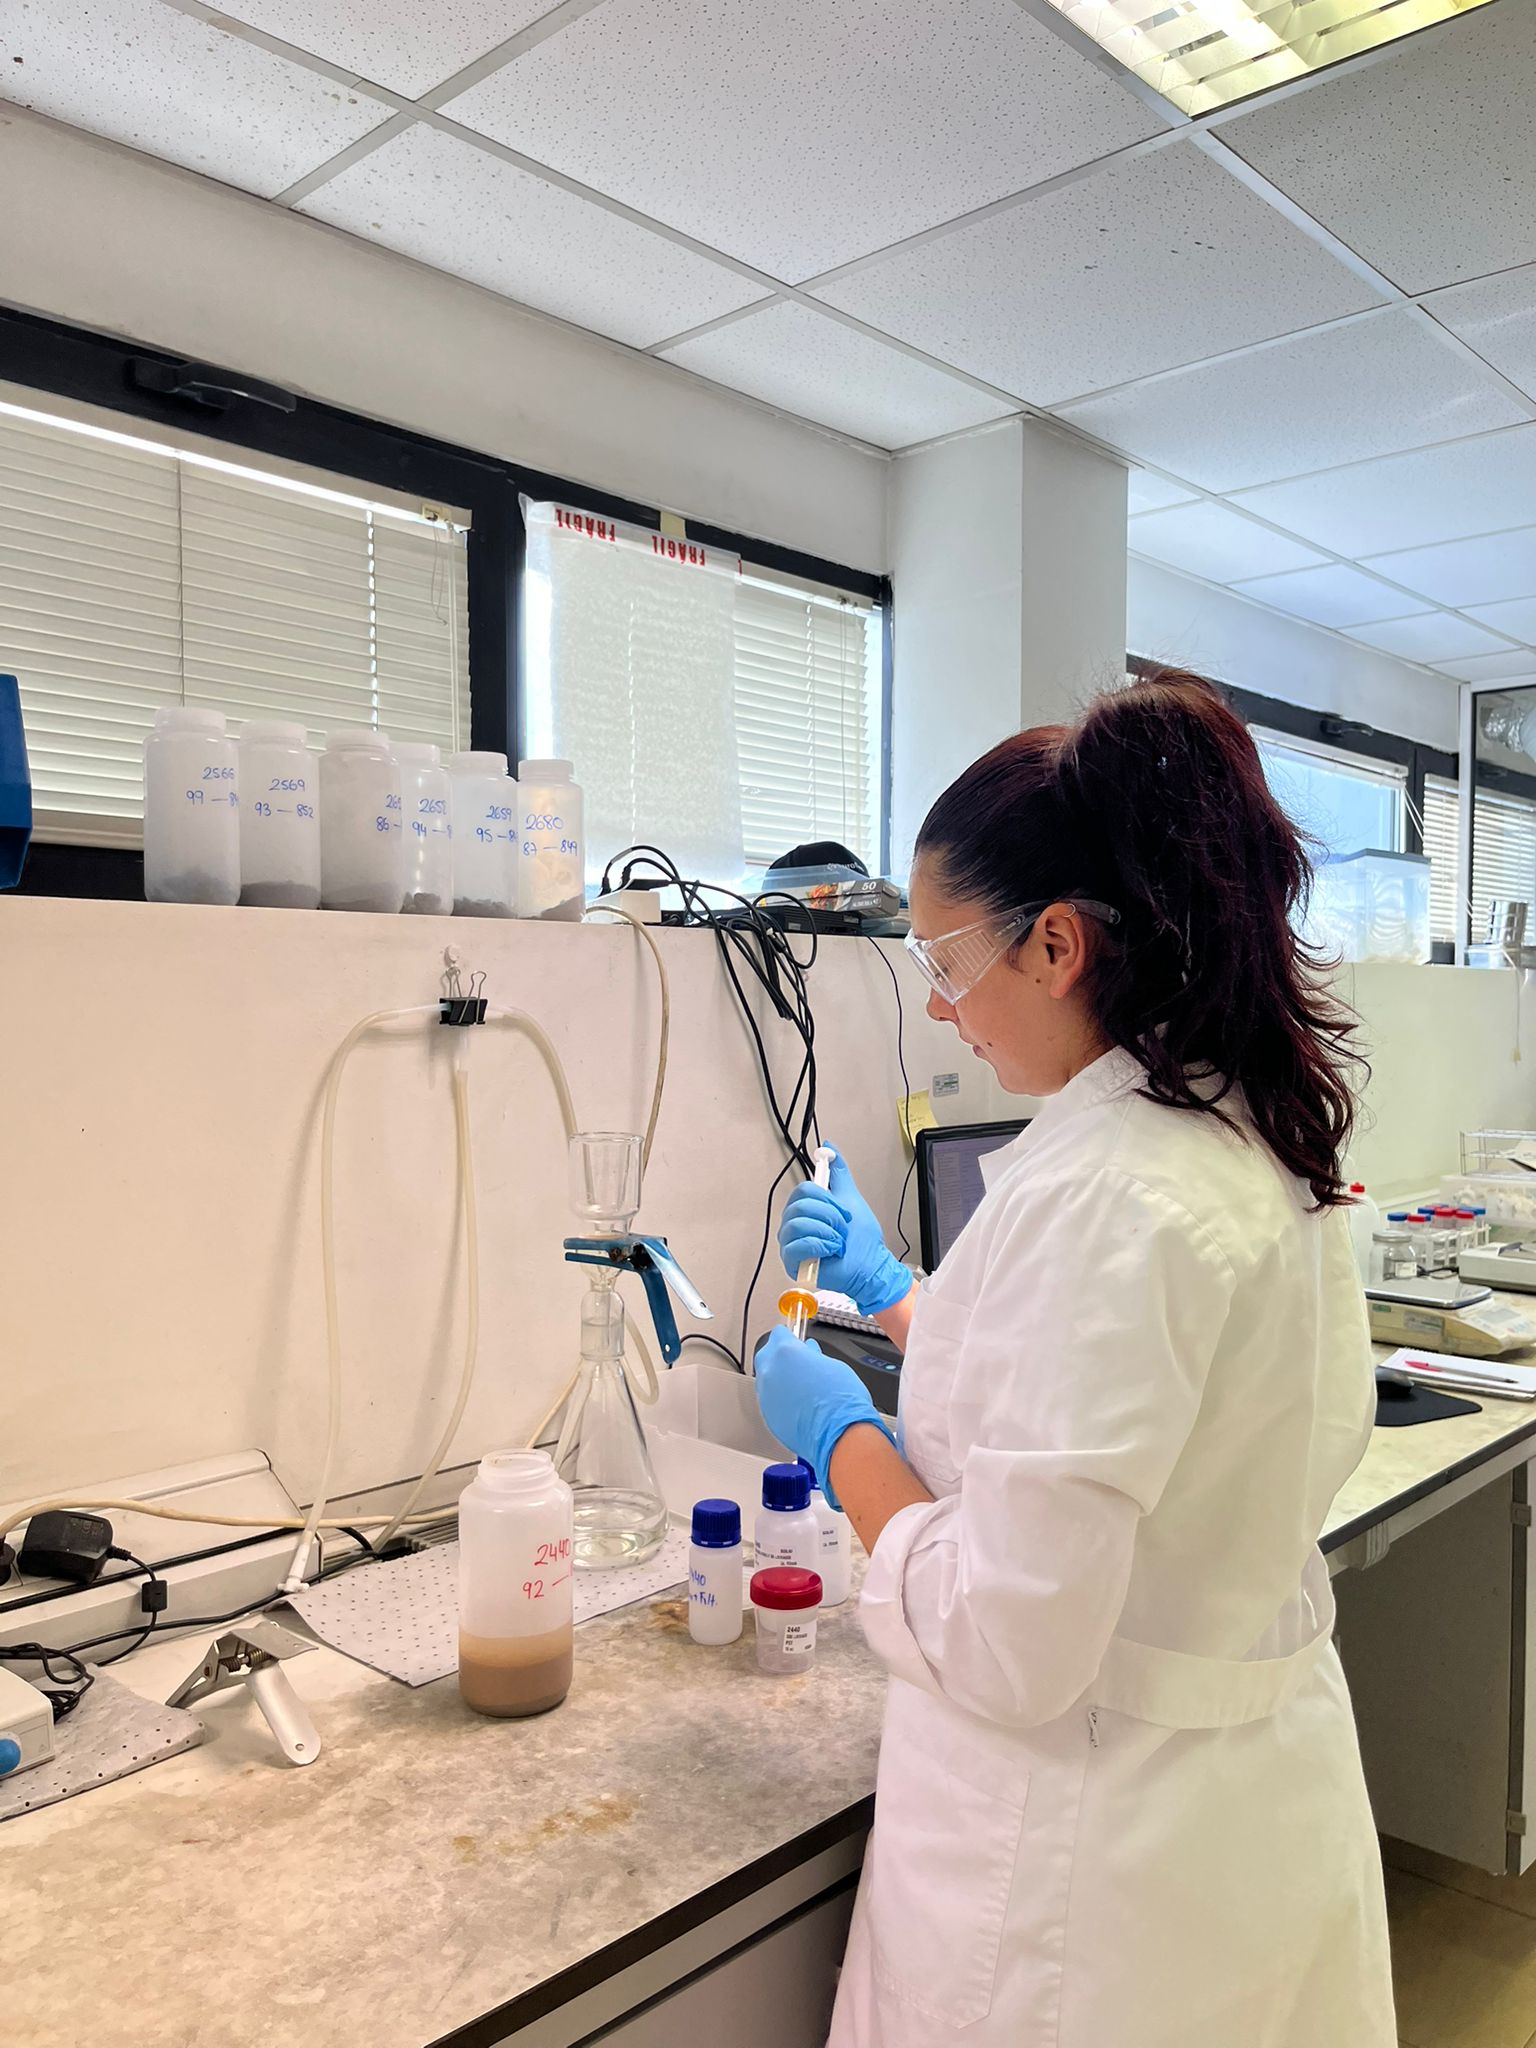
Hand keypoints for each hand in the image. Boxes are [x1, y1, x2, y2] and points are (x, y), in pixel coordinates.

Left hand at [754, 1326, 892, 1506]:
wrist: (839, 1436)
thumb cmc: (841, 1402)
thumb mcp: (833, 1366)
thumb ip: (814, 1357)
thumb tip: (810, 1354)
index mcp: (785, 1352)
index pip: (779, 1334)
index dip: (791, 1337)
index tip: (797, 1342)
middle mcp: (770, 1372)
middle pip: (767, 1355)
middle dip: (780, 1356)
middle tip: (799, 1362)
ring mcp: (766, 1395)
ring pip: (767, 1379)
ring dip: (779, 1378)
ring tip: (801, 1386)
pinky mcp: (768, 1416)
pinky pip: (770, 1400)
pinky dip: (780, 1399)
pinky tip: (798, 1404)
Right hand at [778, 1147, 911, 1317]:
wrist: (870, 1266)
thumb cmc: (861, 1239)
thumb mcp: (850, 1197)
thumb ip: (839, 1172)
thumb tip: (829, 1148)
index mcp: (806, 1208)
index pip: (803, 1190)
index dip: (826, 1199)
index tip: (842, 1209)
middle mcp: (795, 1224)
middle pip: (801, 1205)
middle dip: (830, 1216)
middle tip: (842, 1227)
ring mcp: (791, 1243)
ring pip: (799, 1224)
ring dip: (828, 1232)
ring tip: (837, 1242)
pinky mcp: (793, 1262)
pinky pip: (798, 1245)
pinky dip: (820, 1247)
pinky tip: (829, 1252)